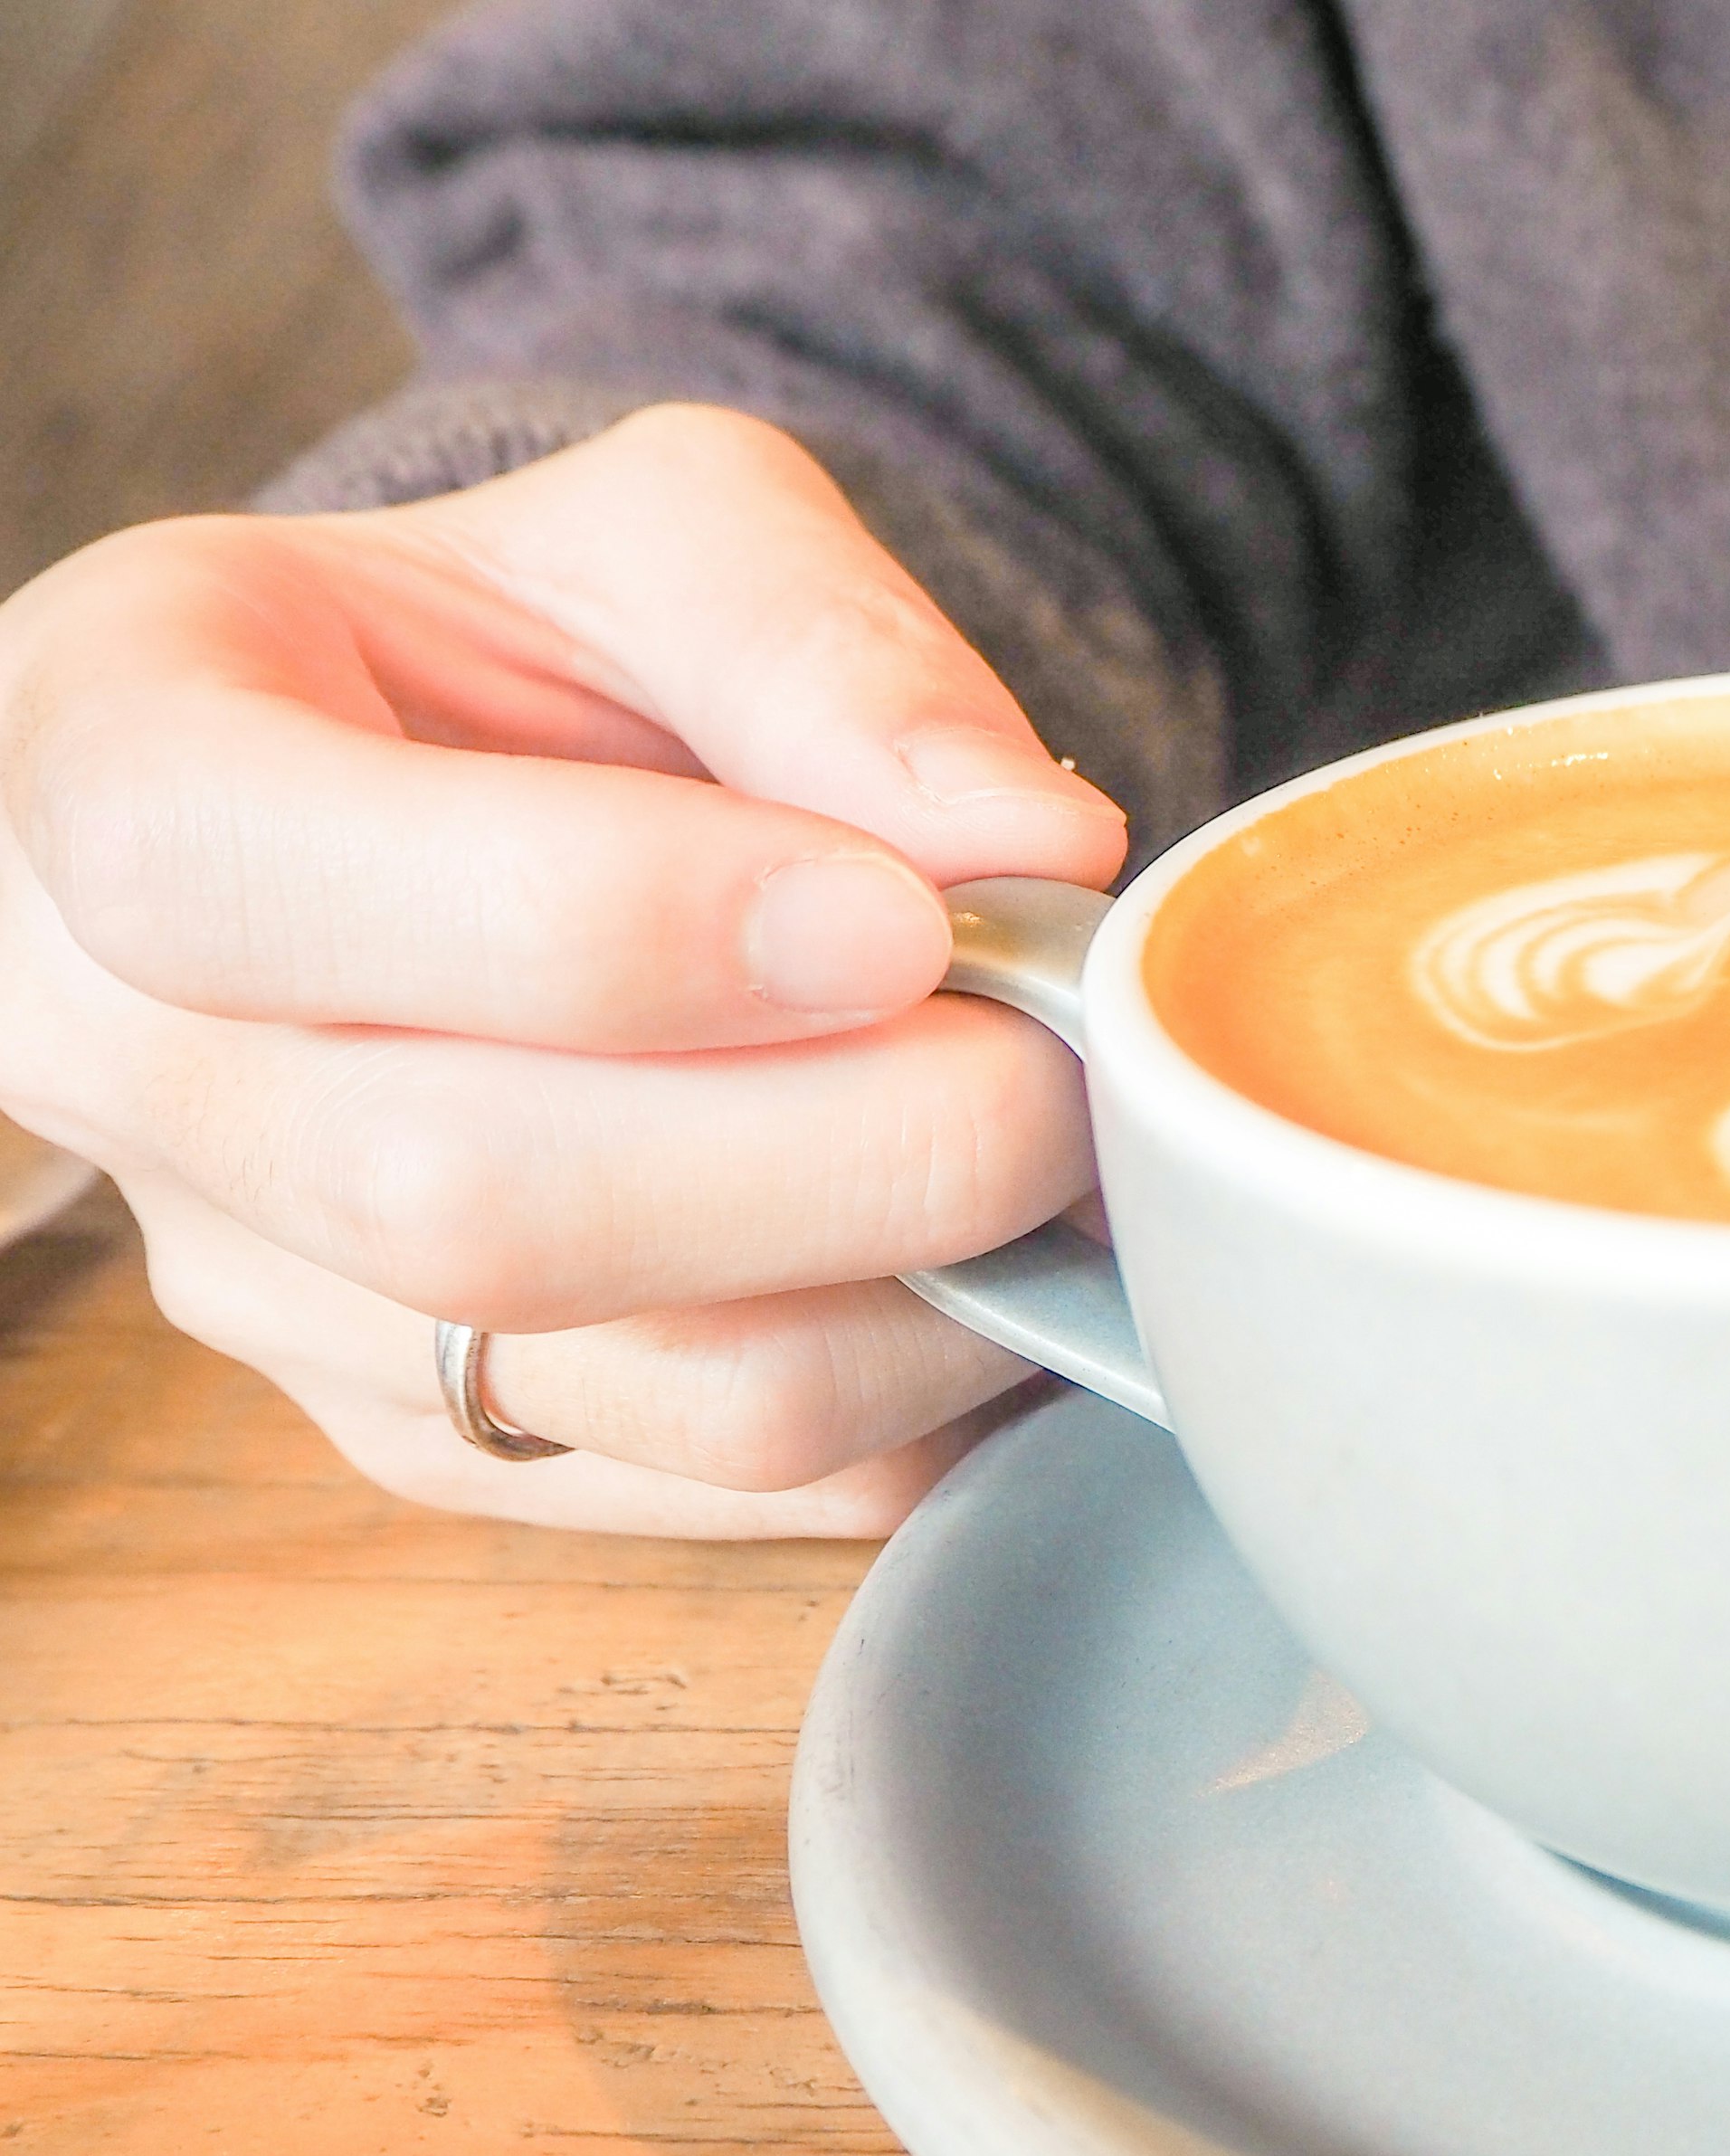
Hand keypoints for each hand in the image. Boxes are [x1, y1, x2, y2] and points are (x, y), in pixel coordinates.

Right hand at [0, 404, 1133, 1535]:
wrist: (440, 820)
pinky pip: (741, 1488)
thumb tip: (1026, 842)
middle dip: (856, 1143)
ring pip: (644, 1385)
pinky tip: (1003, 1255)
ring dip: (933, 1287)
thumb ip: (820, 642)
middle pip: (472, 1199)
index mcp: (106, 763)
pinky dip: (934, 1390)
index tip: (899, 917)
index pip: (238, 877)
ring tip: (1064, 1145)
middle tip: (1065, 1056)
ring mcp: (282, 1297)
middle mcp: (139, 1071)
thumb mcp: (654, 535)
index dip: (613, 921)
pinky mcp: (443, 1442)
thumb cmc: (513, 659)